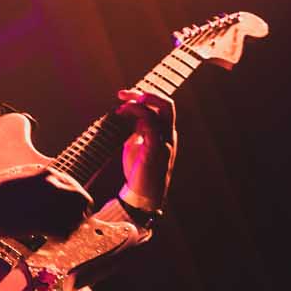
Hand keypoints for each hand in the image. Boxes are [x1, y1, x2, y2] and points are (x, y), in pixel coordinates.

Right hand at [0, 167, 92, 238]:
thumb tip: (57, 197)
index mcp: (50, 174)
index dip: (78, 205)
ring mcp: (49, 203)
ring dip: (70, 228)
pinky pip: (63, 232)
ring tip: (57, 233)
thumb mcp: (25, 180)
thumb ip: (43, 186)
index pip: (78, 191)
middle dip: (78, 216)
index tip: (71, 214)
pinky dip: (60, 238)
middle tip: (69, 226)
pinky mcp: (42, 221)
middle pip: (83, 203)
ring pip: (75, 219)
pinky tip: (50, 239)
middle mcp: (54, 186)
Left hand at [115, 89, 175, 213]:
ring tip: (121, 105)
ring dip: (140, 101)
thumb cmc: (139, 172)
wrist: (142, 197)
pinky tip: (123, 114)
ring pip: (162, 109)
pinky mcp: (156, 150)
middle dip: (146, 93)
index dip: (144, 96)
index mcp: (166, 134)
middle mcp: (169, 135)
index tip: (123, 96)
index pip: (161, 107)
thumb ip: (137, 129)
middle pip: (167, 104)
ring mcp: (165, 142)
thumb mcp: (137, 145)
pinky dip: (137, 113)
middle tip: (124, 94)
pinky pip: (151, 123)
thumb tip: (130, 114)